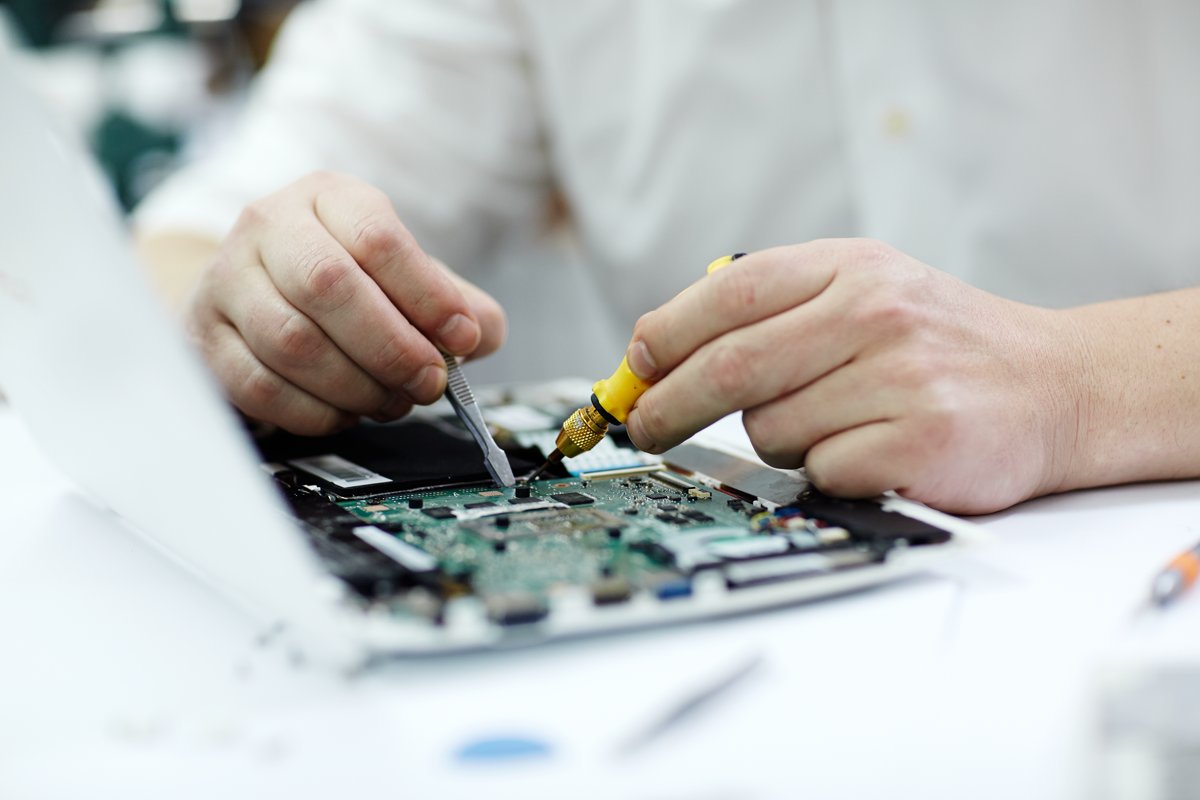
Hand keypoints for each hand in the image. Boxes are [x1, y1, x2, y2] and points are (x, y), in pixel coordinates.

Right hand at [185, 172, 505, 434]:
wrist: (251, 291)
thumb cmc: (343, 283)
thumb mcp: (406, 276)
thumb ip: (456, 302)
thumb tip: (482, 332)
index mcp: (328, 198)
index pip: (377, 237)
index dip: (427, 294)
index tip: (462, 337)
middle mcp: (268, 226)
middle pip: (329, 284)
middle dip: (392, 347)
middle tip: (429, 381)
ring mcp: (227, 280)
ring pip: (292, 340)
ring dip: (357, 386)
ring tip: (391, 399)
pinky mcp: (206, 339)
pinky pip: (261, 386)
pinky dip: (315, 412)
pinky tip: (344, 411)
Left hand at [622, 239, 1088, 513]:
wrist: (1056, 386)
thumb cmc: (939, 345)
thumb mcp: (867, 290)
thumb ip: (776, 310)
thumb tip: (659, 353)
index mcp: (851, 266)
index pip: (728, 296)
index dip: (665, 336)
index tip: (636, 368)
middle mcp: (876, 312)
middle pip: (732, 366)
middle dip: (671, 405)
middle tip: (646, 428)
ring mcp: (901, 377)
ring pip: (773, 431)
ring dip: (778, 441)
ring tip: (834, 424)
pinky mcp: (920, 442)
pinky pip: (821, 471)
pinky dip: (827, 472)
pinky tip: (872, 451)